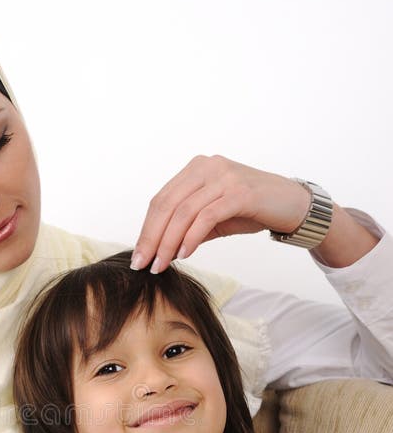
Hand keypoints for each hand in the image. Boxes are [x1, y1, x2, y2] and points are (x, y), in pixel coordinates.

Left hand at [132, 155, 310, 272]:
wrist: (293, 205)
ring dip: (168, 242)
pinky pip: (206, 217)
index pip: (161, 200)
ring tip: (161, 265)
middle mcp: (207, 167)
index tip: (139, 256)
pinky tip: (184, 254)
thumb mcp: (214, 218)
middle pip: (167, 205)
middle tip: (143, 264)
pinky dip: (191, 238)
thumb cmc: (252, 209)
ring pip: (184, 212)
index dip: (147, 229)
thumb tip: (160, 249)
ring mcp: (224, 177)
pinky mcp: (240, 192)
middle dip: (151, 238)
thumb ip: (188, 227)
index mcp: (196, 169)